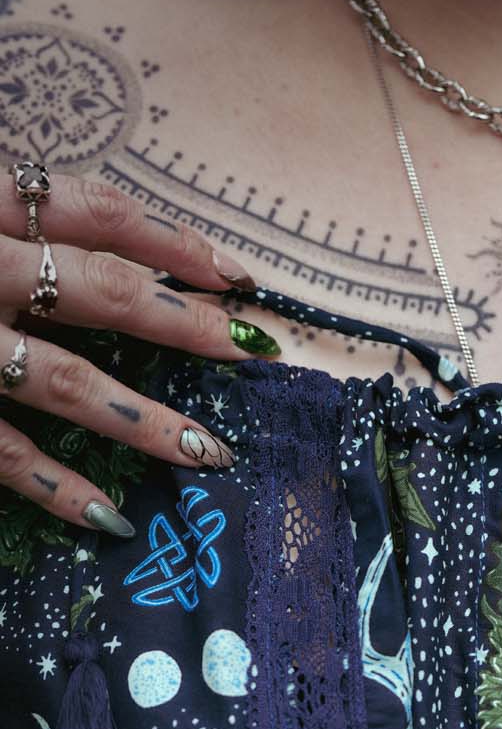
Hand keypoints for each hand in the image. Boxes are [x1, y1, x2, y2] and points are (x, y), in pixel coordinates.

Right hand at [0, 167, 279, 538]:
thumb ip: (11, 217)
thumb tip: (107, 249)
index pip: (94, 210)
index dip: (174, 241)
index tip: (237, 276)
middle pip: (100, 291)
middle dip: (185, 327)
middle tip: (250, 356)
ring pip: (65, 381)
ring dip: (145, 421)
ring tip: (208, 455)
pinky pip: (0, 450)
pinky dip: (56, 486)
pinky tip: (109, 518)